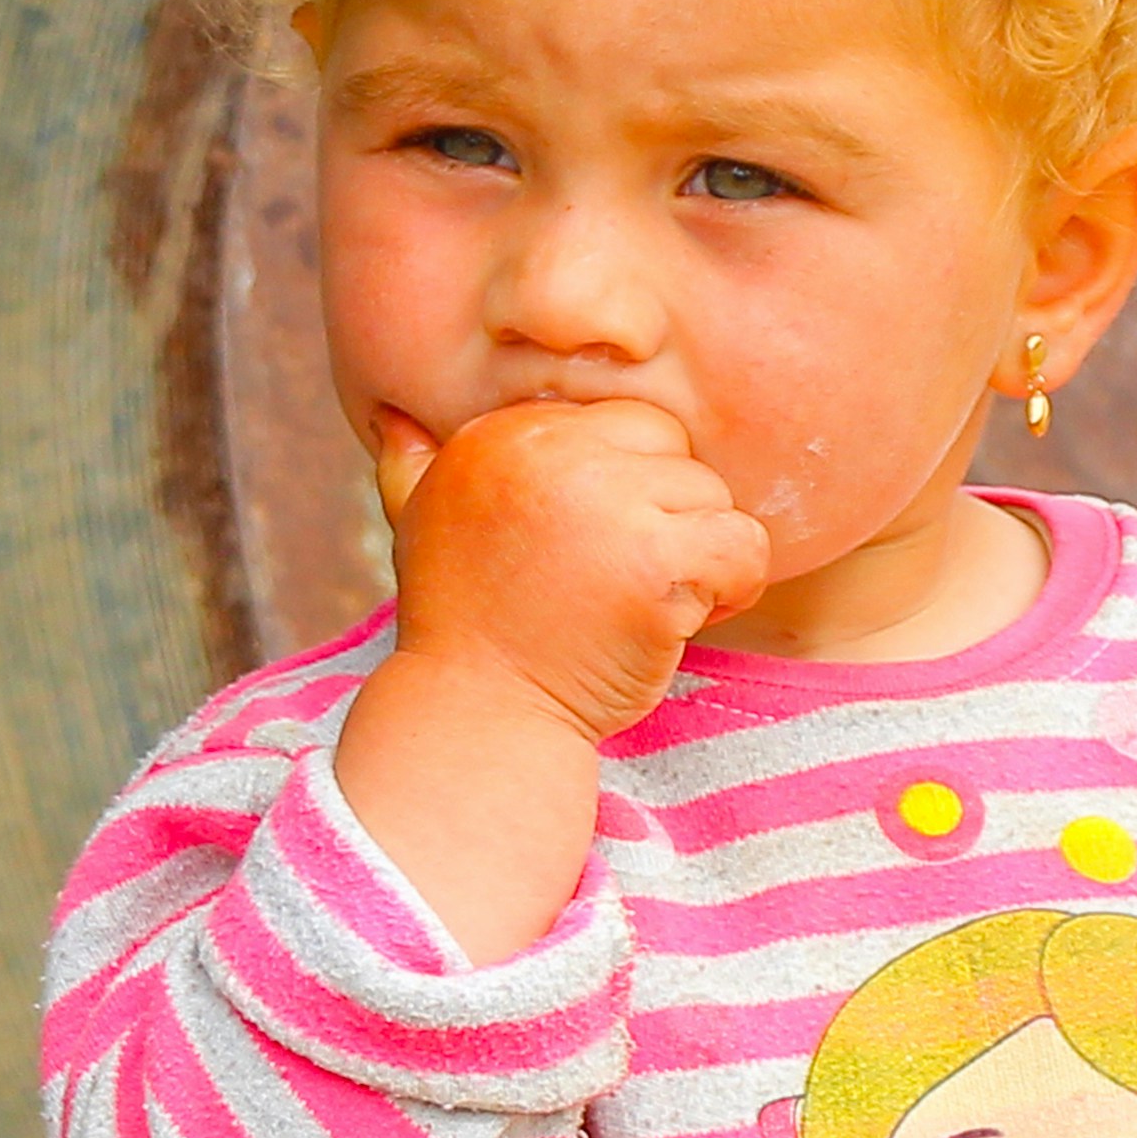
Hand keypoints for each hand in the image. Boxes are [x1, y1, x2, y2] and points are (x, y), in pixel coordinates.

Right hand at [327, 397, 765, 956]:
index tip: (582, 555)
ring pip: (714, 497)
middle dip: (665, 515)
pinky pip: (743, 546)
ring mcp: (606, 504)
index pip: (621, 425)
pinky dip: (731, 590)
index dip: (622, 493)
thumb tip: (393, 416)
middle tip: (620, 583)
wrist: (478, 720)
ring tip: (640, 609)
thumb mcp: (420, 528)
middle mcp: (552, 453)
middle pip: (674, 450)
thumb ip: (411, 466)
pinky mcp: (654, 562)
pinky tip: (677, 626)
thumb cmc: (461, 631)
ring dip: (697, 559)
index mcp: (504, 435)